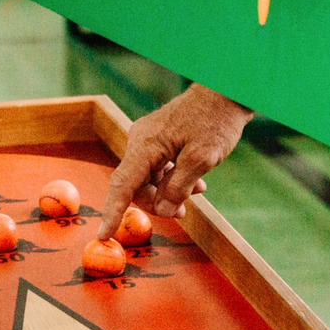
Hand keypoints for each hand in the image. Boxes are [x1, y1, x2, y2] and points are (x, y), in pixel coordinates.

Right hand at [99, 84, 251, 235]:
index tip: (103, 236)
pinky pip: (158, 169)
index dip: (112, 212)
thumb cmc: (215, 121)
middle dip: (158, 202)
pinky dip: (173, 180)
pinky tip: (195, 182)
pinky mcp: (159, 141)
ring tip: (198, 191)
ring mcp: (149, 140)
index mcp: (145, 144)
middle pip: (137, 186)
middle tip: (185, 212)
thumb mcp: (201, 158)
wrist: (226, 93)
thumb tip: (163, 211)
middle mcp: (141, 141)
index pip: (122, 185)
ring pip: (149, 179)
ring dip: (170, 191)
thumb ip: (179, 187)